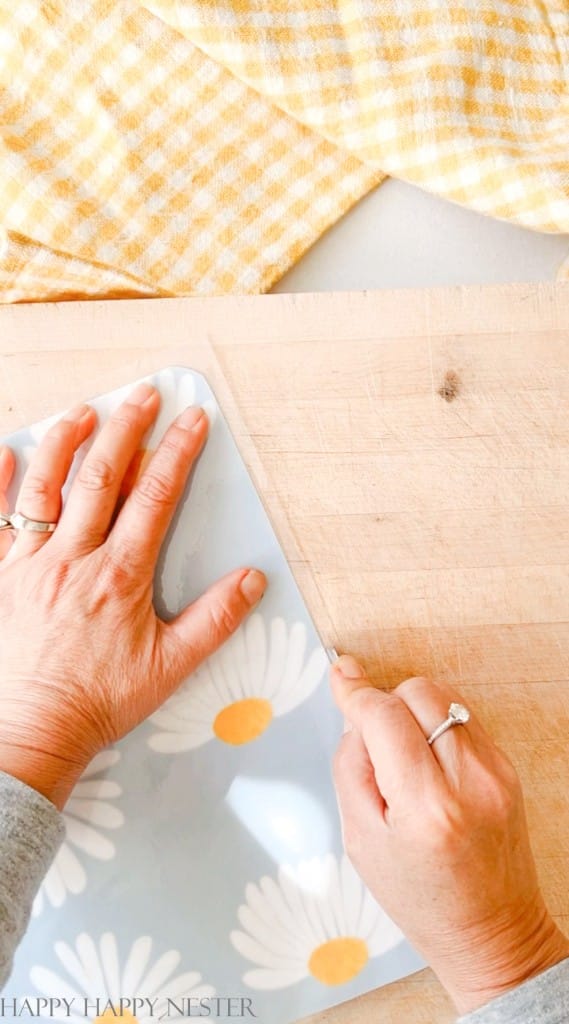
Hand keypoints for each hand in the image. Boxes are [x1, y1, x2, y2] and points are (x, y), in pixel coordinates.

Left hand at [0, 383, 265, 809]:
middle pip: (102, 478)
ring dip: (66, 443)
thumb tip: (252, 580)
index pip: (155, 498)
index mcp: (120, 575)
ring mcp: (30, 563)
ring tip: (83, 411)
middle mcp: (74, 558)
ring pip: (46, 488)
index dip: (177, 453)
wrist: (34, 731)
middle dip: (126, 429)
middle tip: (143, 394)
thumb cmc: (100, 700)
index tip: (192, 419)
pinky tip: (6, 451)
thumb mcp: (171, 666)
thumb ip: (215, 619)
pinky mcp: (0, 576)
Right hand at [331, 655, 568, 1014]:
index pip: (385, 717)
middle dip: (386, 703)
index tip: (339, 673)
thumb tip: (353, 715)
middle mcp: (469, 781)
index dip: (355, 691)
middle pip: (418, 692)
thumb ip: (352, 769)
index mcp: (427, 808)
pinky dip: (436, 727)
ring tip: (403, 759)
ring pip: (443, 697)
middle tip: (374, 743)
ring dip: (412, 712)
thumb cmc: (423, 900)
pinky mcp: (507, 769)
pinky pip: (462, 719)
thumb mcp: (362, 843)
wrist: (493, 934)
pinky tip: (428, 765)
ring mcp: (495, 772)